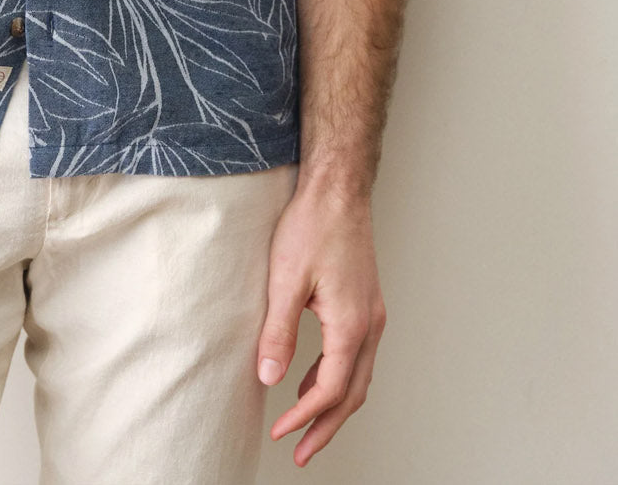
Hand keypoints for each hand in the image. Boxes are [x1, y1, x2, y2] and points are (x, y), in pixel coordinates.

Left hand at [256, 180, 386, 466]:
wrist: (338, 190)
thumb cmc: (313, 224)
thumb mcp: (285, 279)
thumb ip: (278, 332)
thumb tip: (269, 377)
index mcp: (351, 324)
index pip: (330, 389)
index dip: (305, 416)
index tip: (281, 431)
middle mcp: (370, 324)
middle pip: (353, 394)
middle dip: (326, 427)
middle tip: (301, 452)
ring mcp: (372, 314)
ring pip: (359, 377)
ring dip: (334, 405)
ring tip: (305, 423)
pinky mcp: (367, 303)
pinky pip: (358, 356)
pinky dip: (339, 377)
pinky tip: (313, 377)